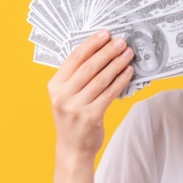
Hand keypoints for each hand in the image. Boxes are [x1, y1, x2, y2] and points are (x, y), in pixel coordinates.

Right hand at [47, 31, 134, 158]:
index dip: (91, 44)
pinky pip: (109, 94)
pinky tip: (128, 72)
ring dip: (117, 64)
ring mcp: (76, 107)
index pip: (74, 59)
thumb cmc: (72, 118)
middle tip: (121, 42)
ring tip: (128, 54)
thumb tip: (101, 51)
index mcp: (54, 86)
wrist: (73, 148)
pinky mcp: (91, 117)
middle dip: (107, 52)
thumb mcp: (66, 96)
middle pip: (88, 67)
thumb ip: (77, 77)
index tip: (105, 34)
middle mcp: (62, 96)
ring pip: (101, 79)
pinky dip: (120, 81)